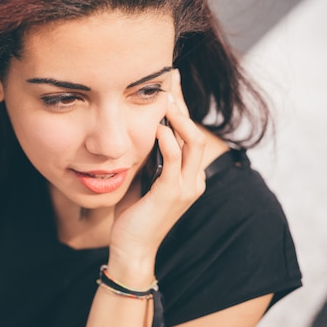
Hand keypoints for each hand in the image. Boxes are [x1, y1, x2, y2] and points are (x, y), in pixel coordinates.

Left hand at [108, 69, 206, 285]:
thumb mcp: (143, 177)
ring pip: (193, 142)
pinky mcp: (172, 193)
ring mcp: (187, 187)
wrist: (131, 247)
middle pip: (195, 131)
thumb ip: (149, 156)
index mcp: (188, 174)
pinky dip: (168, 140)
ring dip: (179, 118)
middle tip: (169, 79)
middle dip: (182, 104)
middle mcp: (194, 178)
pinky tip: (157, 126)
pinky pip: (175, 159)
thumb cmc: (134, 213)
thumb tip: (140, 127)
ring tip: (163, 98)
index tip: (171, 81)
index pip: (189, 133)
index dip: (181, 106)